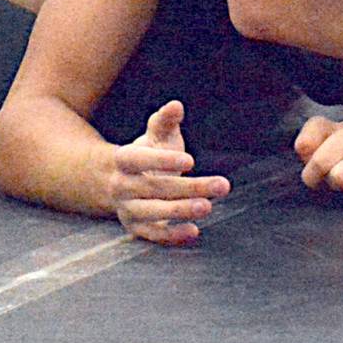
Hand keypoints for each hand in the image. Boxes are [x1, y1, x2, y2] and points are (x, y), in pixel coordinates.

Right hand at [109, 101, 229, 245]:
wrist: (120, 182)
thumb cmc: (147, 153)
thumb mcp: (156, 135)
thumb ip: (166, 121)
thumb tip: (176, 106)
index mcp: (124, 159)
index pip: (139, 160)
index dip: (162, 160)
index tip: (191, 160)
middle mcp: (122, 186)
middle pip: (155, 188)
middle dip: (190, 187)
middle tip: (222, 185)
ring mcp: (128, 209)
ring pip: (154, 213)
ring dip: (181, 211)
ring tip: (208, 206)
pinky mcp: (137, 228)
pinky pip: (153, 234)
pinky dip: (172, 236)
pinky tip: (194, 231)